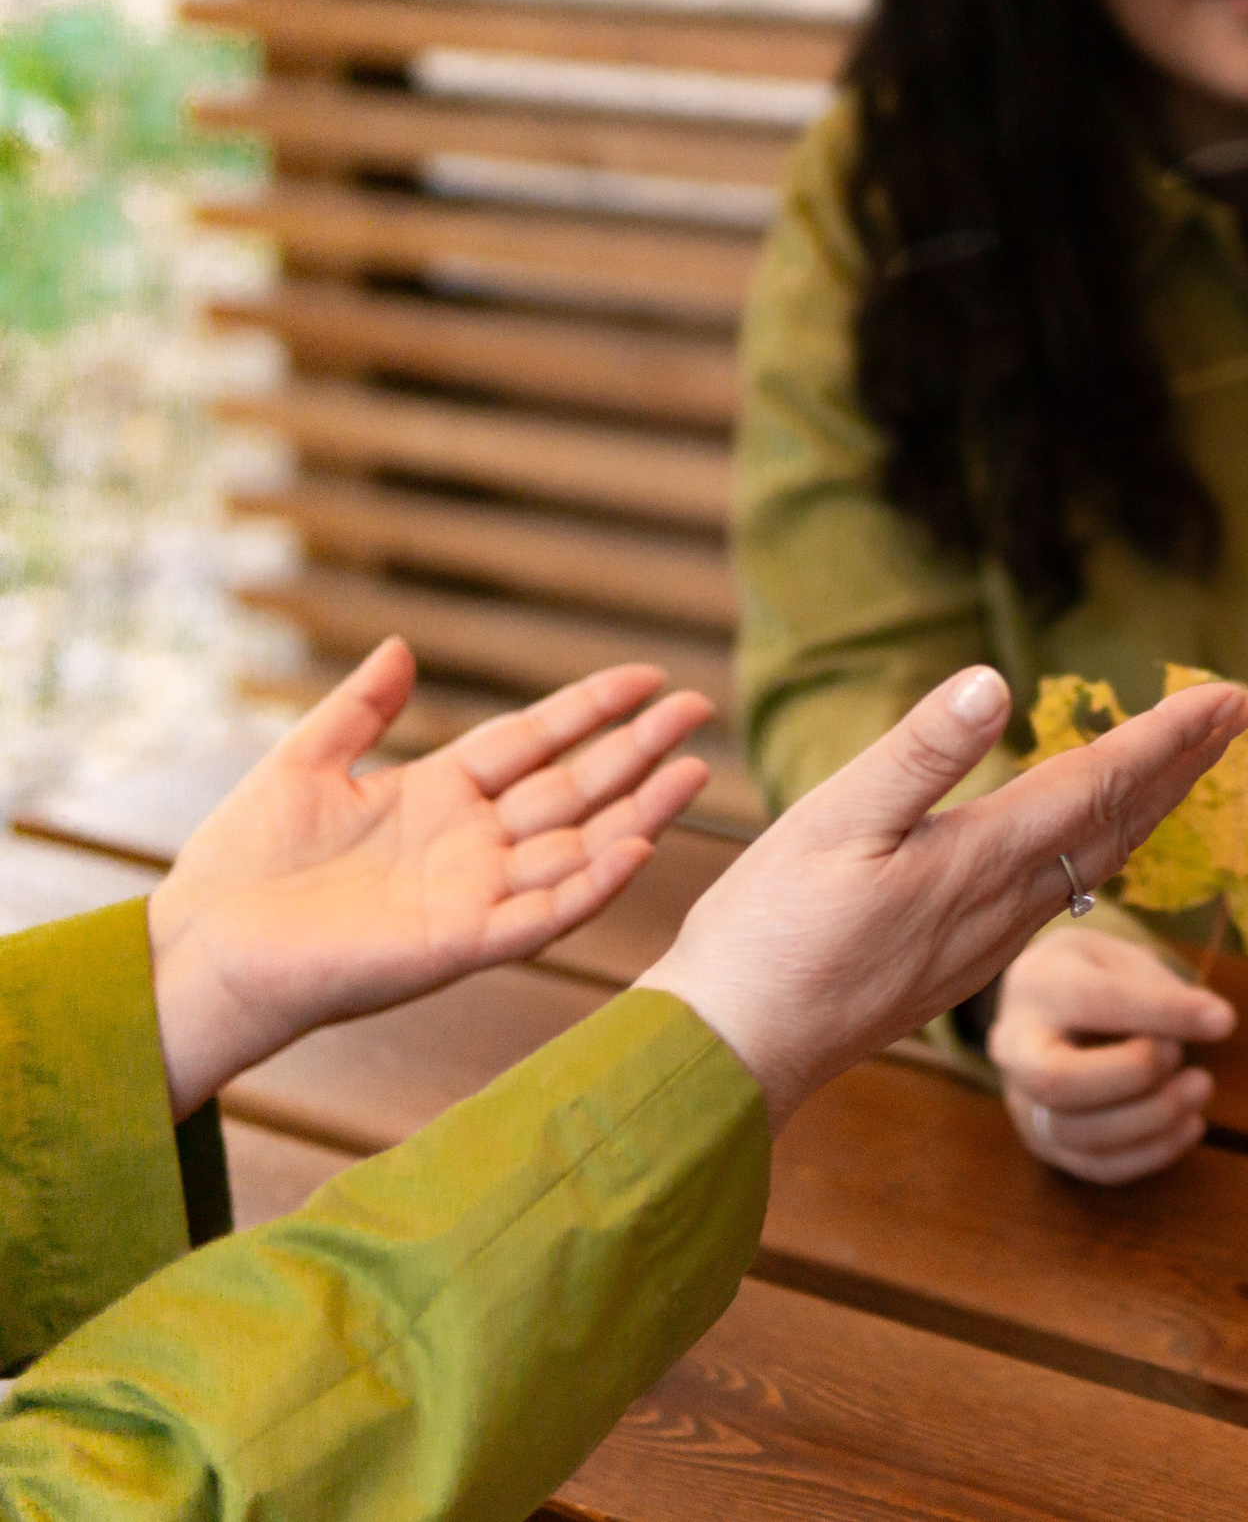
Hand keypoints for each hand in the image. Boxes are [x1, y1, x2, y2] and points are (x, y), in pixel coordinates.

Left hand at [150, 639, 713, 1117]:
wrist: (204, 946)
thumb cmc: (242, 865)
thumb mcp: (304, 764)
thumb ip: (358, 709)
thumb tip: (399, 646)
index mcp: (439, 795)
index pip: (535, 741)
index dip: (591, 708)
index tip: (647, 676)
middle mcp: (471, 843)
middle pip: (575, 787)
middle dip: (637, 749)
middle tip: (699, 708)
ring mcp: (473, 894)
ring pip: (577, 847)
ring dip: (639, 812)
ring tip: (695, 771)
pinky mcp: (461, 943)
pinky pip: (544, 914)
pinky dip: (592, 885)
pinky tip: (637, 849)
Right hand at [637, 667, 1247, 1132]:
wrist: (736, 1053)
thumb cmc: (769, 934)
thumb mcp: (833, 821)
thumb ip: (920, 753)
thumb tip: (996, 681)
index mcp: (983, 860)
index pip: (1103, 783)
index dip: (1172, 736)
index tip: (1233, 696)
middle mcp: (1007, 904)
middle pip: (1125, 822)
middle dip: (1188, 762)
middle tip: (1245, 710)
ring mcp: (991, 939)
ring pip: (1101, 860)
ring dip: (1156, 802)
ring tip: (1192, 759)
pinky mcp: (966, 960)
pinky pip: (1066, 889)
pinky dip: (1108, 843)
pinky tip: (1101, 835)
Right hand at [990, 926, 1235, 1184]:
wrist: (1042, 1003)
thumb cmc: (1092, 974)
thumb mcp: (1119, 958)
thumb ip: (1159, 988)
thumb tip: (1217, 1023)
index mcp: (1036, 985)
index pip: (1093, 1003)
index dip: (1161, 1013)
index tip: (1222, 1019)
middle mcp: (1014, 1048)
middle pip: (1059, 1082)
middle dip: (1135, 1075)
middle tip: (1181, 1055)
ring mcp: (1021, 1101)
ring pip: (1075, 1132)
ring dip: (1151, 1118)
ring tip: (1200, 1087)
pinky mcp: (1043, 1141)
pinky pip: (1093, 1166)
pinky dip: (1149, 1154)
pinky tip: (1190, 1125)